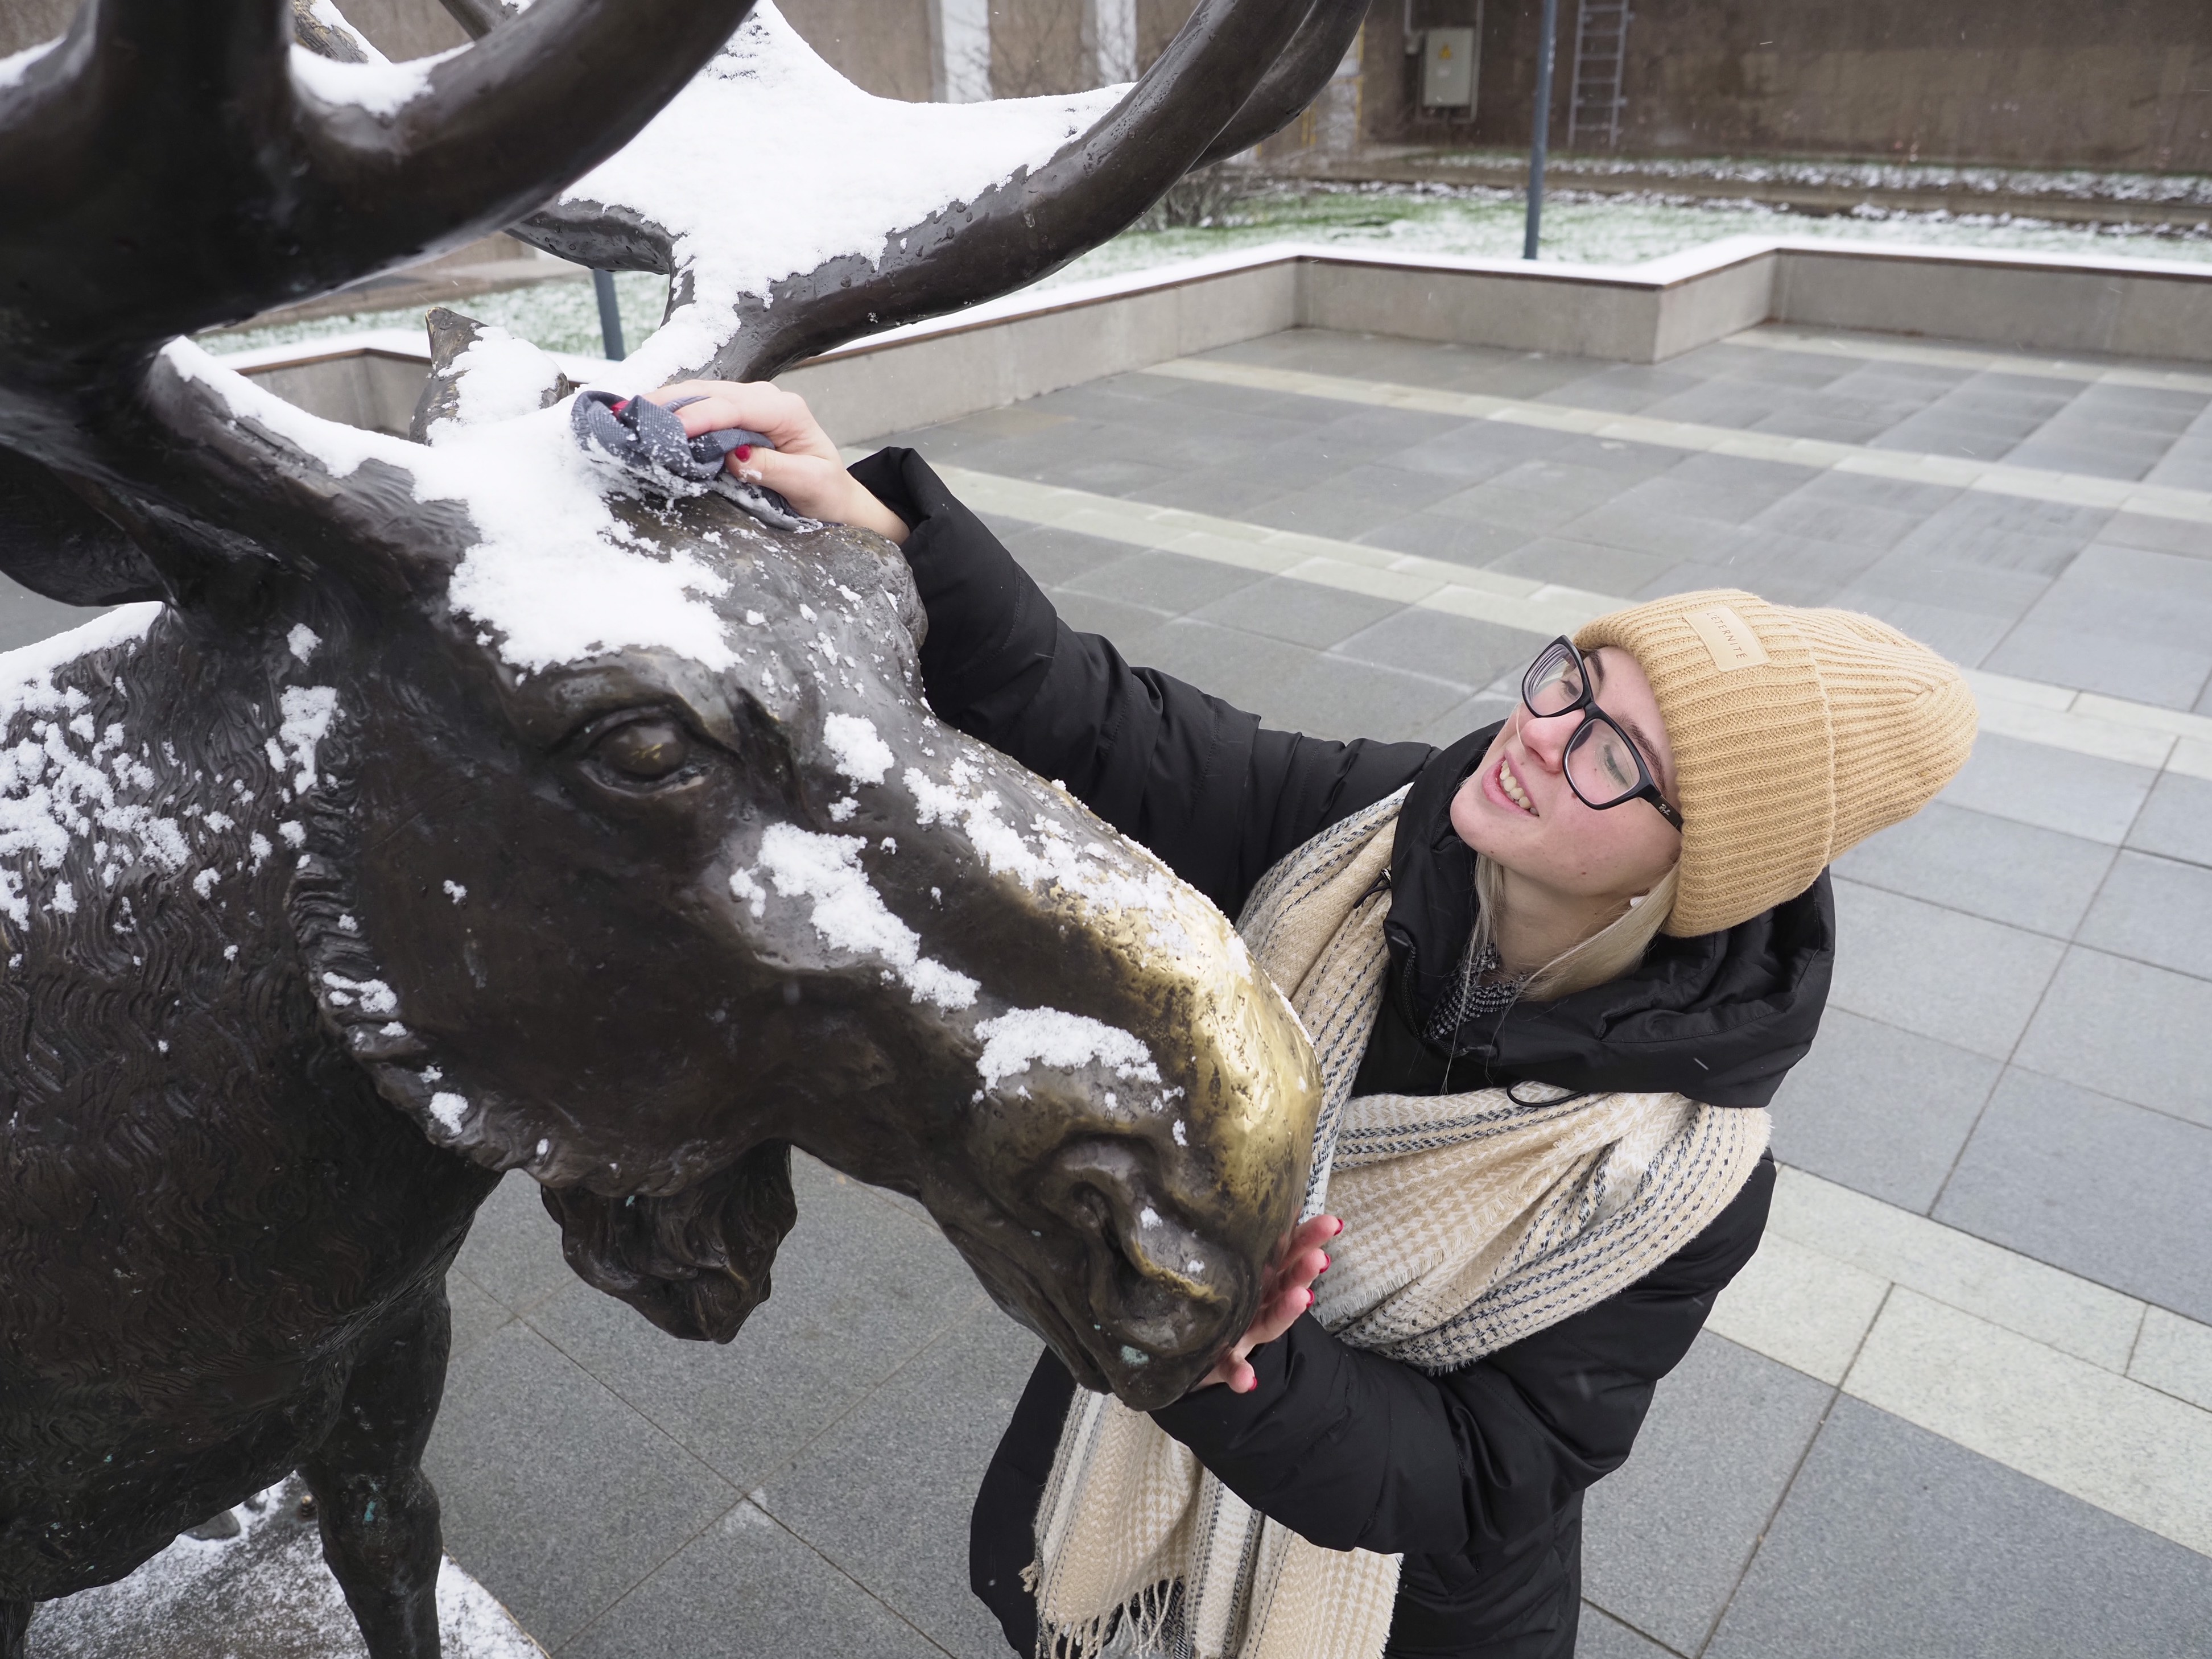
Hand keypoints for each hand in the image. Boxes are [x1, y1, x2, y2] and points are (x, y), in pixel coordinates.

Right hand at [643, 380, 909, 544]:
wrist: (836, 499)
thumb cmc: (828, 493)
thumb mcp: (811, 485)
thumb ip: (774, 468)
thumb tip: (733, 454)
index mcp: (786, 410)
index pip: (735, 406)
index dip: (700, 416)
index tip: (671, 430)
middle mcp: (765, 400)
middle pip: (710, 392)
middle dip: (670, 402)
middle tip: (630, 416)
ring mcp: (748, 405)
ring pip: (700, 395)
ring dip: (665, 405)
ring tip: (629, 415)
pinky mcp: (735, 418)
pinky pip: (701, 409)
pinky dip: (673, 413)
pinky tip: (648, 420)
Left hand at [1194, 1213, 1341, 1395]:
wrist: (1187, 1349)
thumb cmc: (1215, 1301)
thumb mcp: (1228, 1267)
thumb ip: (1245, 1241)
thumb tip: (1270, 1200)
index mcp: (1261, 1277)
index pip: (1289, 1253)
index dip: (1309, 1239)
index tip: (1332, 1223)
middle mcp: (1259, 1304)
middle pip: (1287, 1285)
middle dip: (1304, 1273)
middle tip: (1319, 1259)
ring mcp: (1244, 1334)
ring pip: (1269, 1321)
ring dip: (1286, 1312)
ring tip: (1301, 1299)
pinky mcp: (1222, 1361)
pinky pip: (1230, 1366)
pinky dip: (1240, 1373)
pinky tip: (1247, 1380)